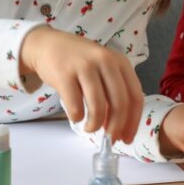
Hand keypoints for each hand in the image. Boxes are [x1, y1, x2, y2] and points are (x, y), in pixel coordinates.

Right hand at [19, 25, 142, 143]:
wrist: (48, 45)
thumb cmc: (79, 62)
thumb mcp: (103, 69)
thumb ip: (113, 93)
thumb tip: (119, 127)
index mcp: (120, 62)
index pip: (135, 96)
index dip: (133, 122)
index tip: (127, 138)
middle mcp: (105, 61)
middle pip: (120, 103)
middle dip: (116, 128)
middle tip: (109, 139)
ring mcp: (84, 66)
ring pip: (98, 106)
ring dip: (95, 125)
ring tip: (89, 128)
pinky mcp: (64, 74)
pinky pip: (75, 105)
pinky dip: (77, 117)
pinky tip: (76, 116)